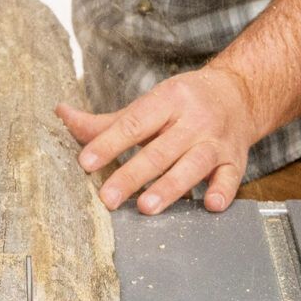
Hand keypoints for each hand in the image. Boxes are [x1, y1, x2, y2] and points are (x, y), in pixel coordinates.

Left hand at [58, 66, 262, 215]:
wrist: (239, 94)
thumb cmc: (185, 103)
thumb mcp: (150, 104)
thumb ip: (108, 121)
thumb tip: (62, 115)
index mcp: (168, 100)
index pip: (134, 123)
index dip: (109, 143)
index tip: (85, 163)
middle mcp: (193, 119)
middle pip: (160, 149)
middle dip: (133, 175)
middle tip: (108, 198)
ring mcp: (216, 141)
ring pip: (193, 164)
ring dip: (171, 186)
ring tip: (146, 207)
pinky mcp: (235, 160)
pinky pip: (231, 177)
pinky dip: (222, 191)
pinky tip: (210, 205)